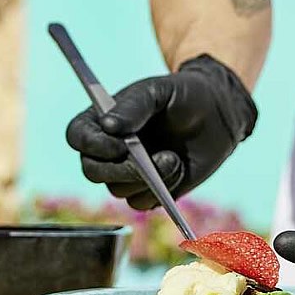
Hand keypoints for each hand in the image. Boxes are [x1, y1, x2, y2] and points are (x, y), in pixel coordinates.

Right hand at [65, 55, 257, 209]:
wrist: (216, 114)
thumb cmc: (183, 95)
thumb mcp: (158, 91)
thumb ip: (134, 106)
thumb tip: (108, 126)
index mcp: (102, 120)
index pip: (78, 136)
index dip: (92, 145)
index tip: (119, 145)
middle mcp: (109, 149)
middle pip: (92, 171)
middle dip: (120, 169)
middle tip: (146, 161)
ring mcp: (127, 172)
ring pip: (118, 190)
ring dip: (147, 178)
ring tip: (173, 157)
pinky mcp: (148, 190)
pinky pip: (142, 203)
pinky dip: (161, 190)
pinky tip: (178, 168)